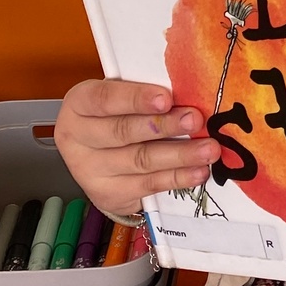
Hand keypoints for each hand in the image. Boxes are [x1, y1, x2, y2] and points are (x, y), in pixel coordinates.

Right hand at [53, 79, 220, 219]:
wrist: (98, 159)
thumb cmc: (116, 116)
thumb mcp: (122, 98)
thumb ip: (146, 95)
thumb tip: (189, 91)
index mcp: (79, 103)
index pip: (104, 98)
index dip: (136, 98)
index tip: (166, 98)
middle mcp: (77, 137)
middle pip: (123, 131)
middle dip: (164, 126)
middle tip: (195, 120)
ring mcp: (89, 170)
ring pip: (139, 160)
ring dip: (179, 154)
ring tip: (208, 149)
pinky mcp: (108, 194)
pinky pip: (147, 184)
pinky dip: (177, 177)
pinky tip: (198, 171)